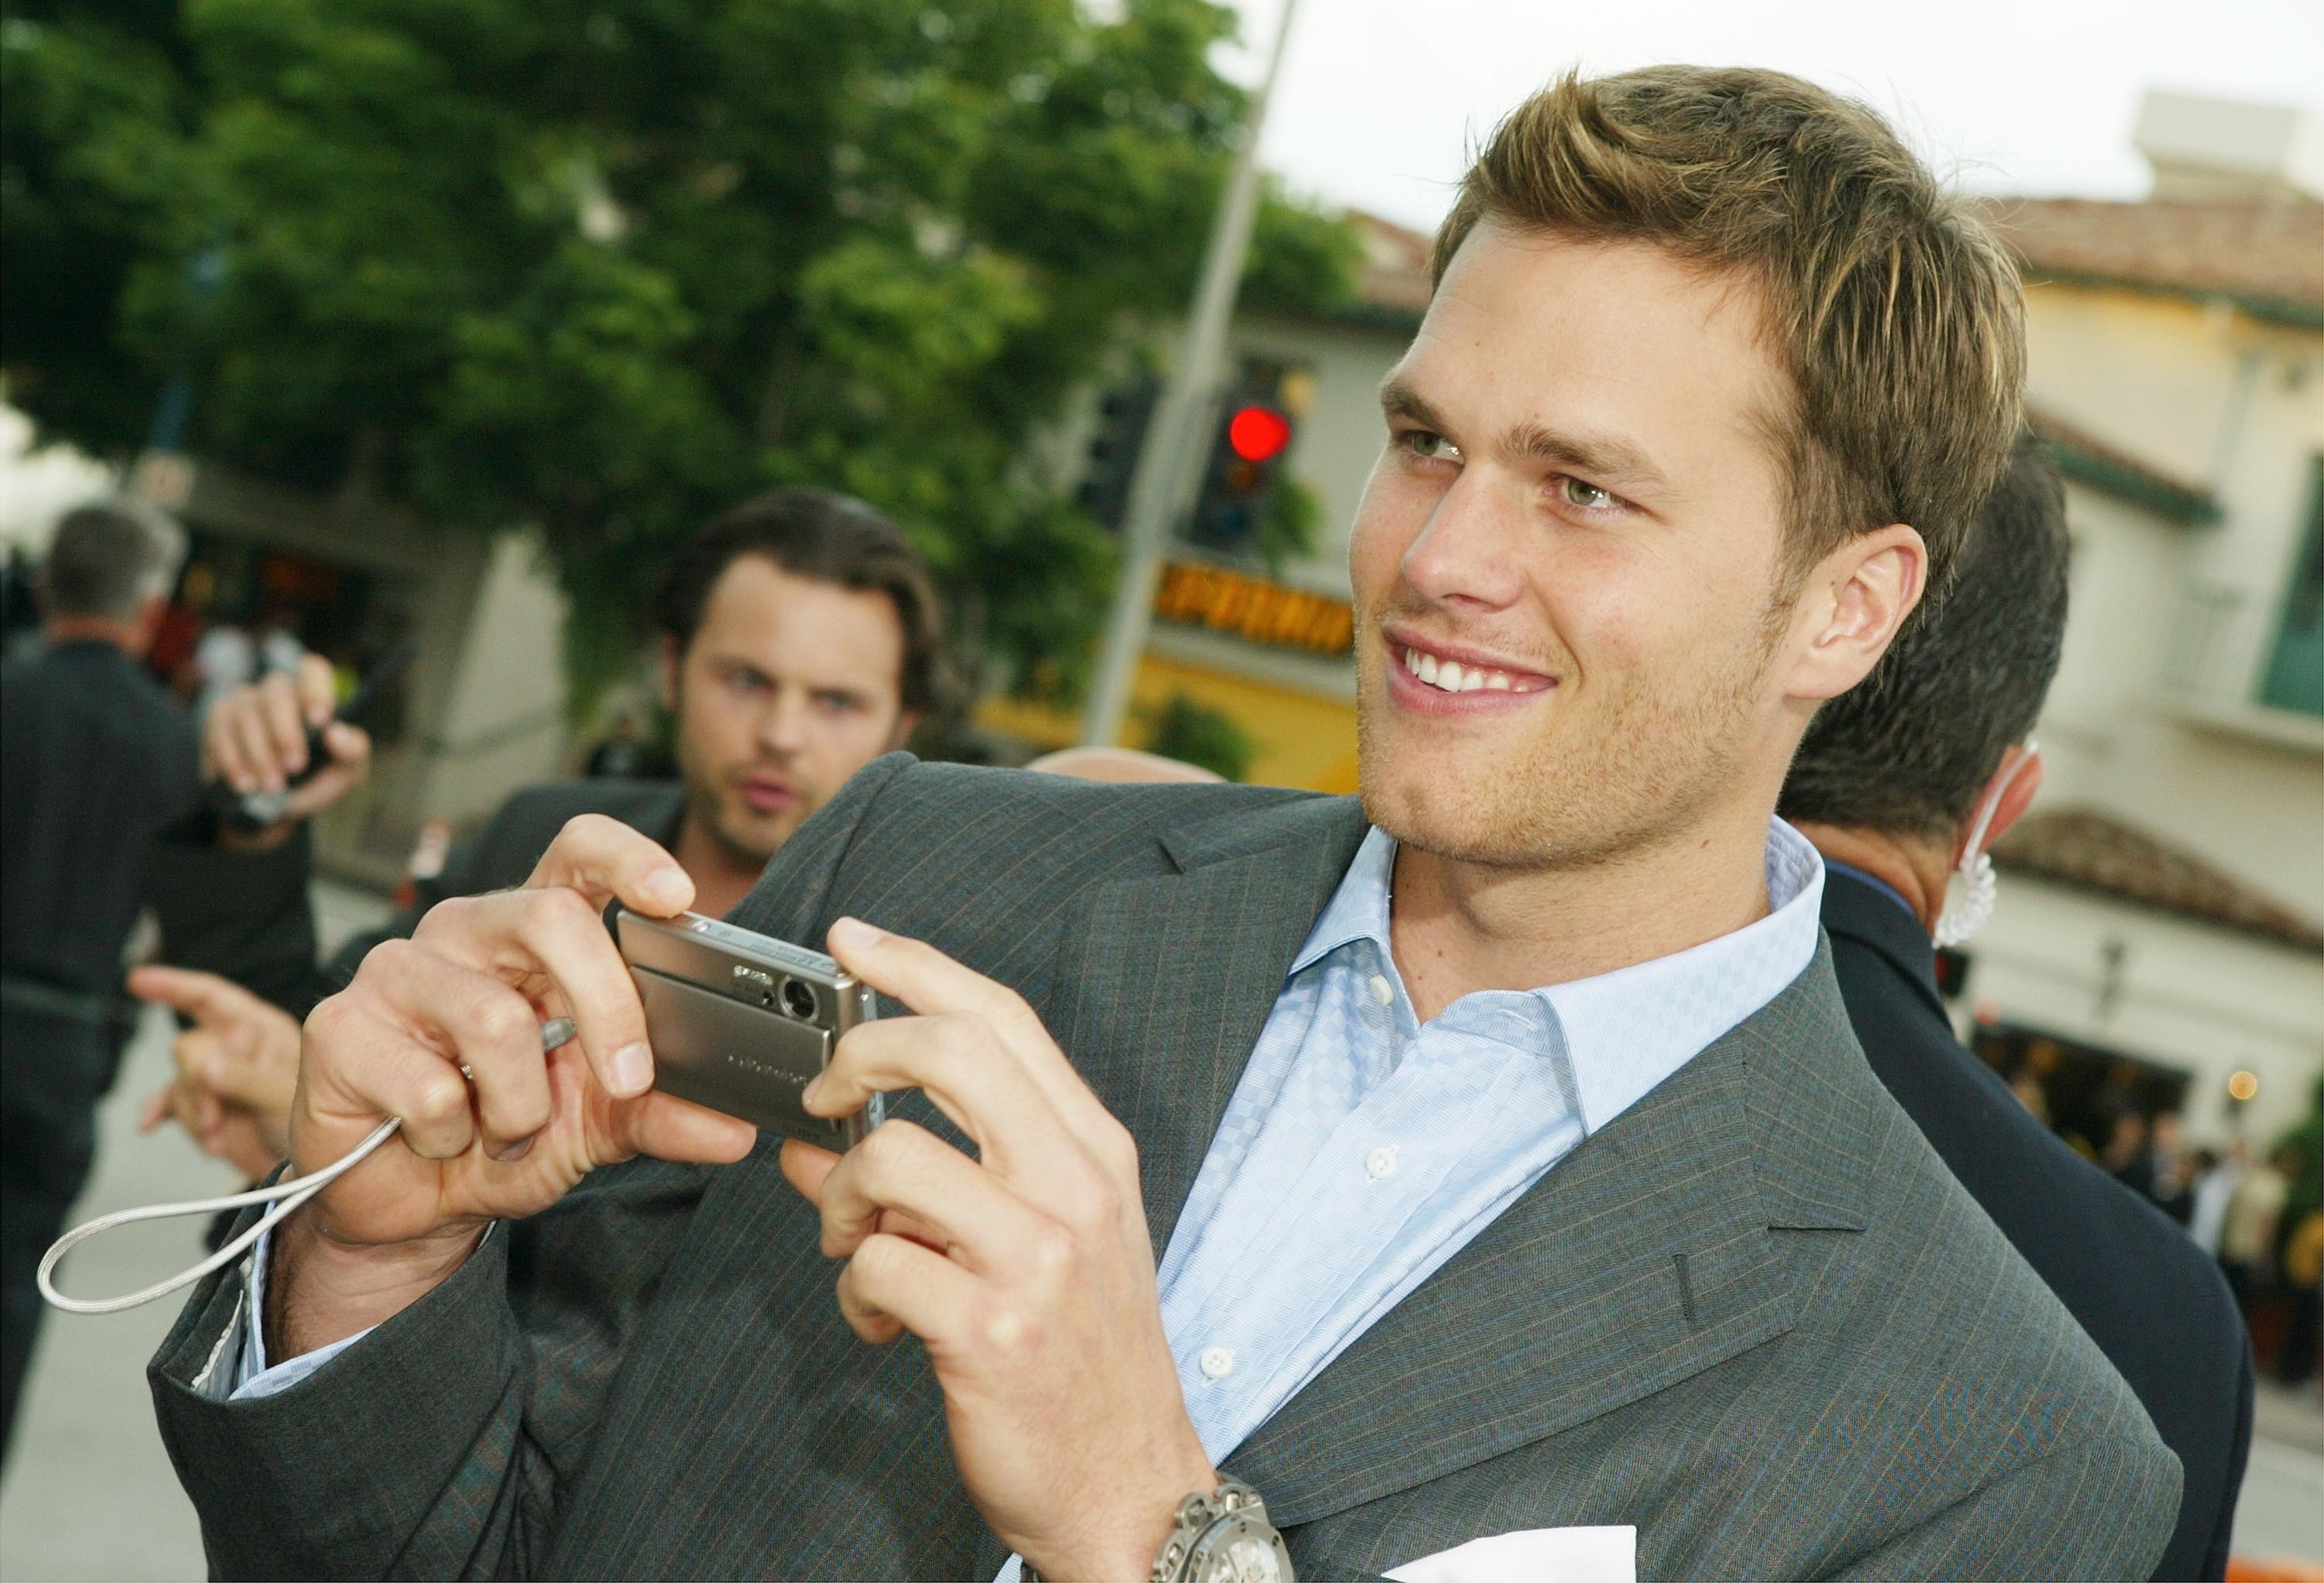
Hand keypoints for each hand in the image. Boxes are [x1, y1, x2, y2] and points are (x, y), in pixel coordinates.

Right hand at [129, 965, 300, 1180]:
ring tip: (219, 1138)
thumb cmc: (319, 1119)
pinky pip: (169, 1102)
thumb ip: (246, 1079)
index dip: (175, 985)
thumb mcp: (284, 1094)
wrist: (310, 1166)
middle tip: (216, 1117)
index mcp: (260, 1029)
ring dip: (193, 1114)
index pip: (212, 997)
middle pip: (189, 1048)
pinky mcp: (203, 1105)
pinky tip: (150, 1124)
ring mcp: (217, 1077)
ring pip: (179, 1082)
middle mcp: (235, 1047)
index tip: (139, 980)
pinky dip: (162, 1113)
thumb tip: (205, 1064)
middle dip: (197, 1086)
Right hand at [203, 654, 371, 826]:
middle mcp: (278, 691)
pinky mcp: (218, 720)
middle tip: (295, 768)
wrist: (278, 805)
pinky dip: (233, 760)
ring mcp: (245, 702)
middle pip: (277, 696)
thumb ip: (352, 751)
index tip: (319, 721)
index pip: (312, 670)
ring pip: (247, 716)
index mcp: (313, 694)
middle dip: (286, 734)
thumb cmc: (318, 777)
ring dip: (260, 755)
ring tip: (273, 787)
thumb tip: (336, 733)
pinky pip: (220, 732)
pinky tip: (245, 784)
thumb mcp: (347, 771)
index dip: (315, 690)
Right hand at [269, 815, 755, 1354]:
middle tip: (629, 1079)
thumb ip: (665, 1112)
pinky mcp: (341, 1027)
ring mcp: (396, 971)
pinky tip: (438, 1137)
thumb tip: (737, 1128)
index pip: (577, 850)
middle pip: (550, 919)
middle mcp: (464, 931)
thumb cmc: (500, 1132)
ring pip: (496, 1021)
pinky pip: (430, 1087)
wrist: (408, 1202)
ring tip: (506, 1129)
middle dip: (608, 1008)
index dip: (628, 858)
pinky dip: (454, 1135)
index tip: (676, 896)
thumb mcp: (600, 1123)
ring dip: (522, 1104)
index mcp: (531, 929)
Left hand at [780, 918, 1213, 1582]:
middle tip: (823, 1094)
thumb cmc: (1084, 1357)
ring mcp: (1037, 1258)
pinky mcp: (990, 1332)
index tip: (852, 942)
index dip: (916, 966)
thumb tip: (826, 1138)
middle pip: (951, 1049)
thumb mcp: (1048, 1242)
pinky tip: (876, 1320)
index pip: (1001, 1018)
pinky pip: (877, 1268)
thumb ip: (955, 1174)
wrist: (1131, 1486)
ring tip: (853, 1244)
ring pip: (892, 1158)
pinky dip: (853, 1291)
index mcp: (1093, 1151)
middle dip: (860, 1053)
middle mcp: (1074, 1187)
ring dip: (842, 1199)